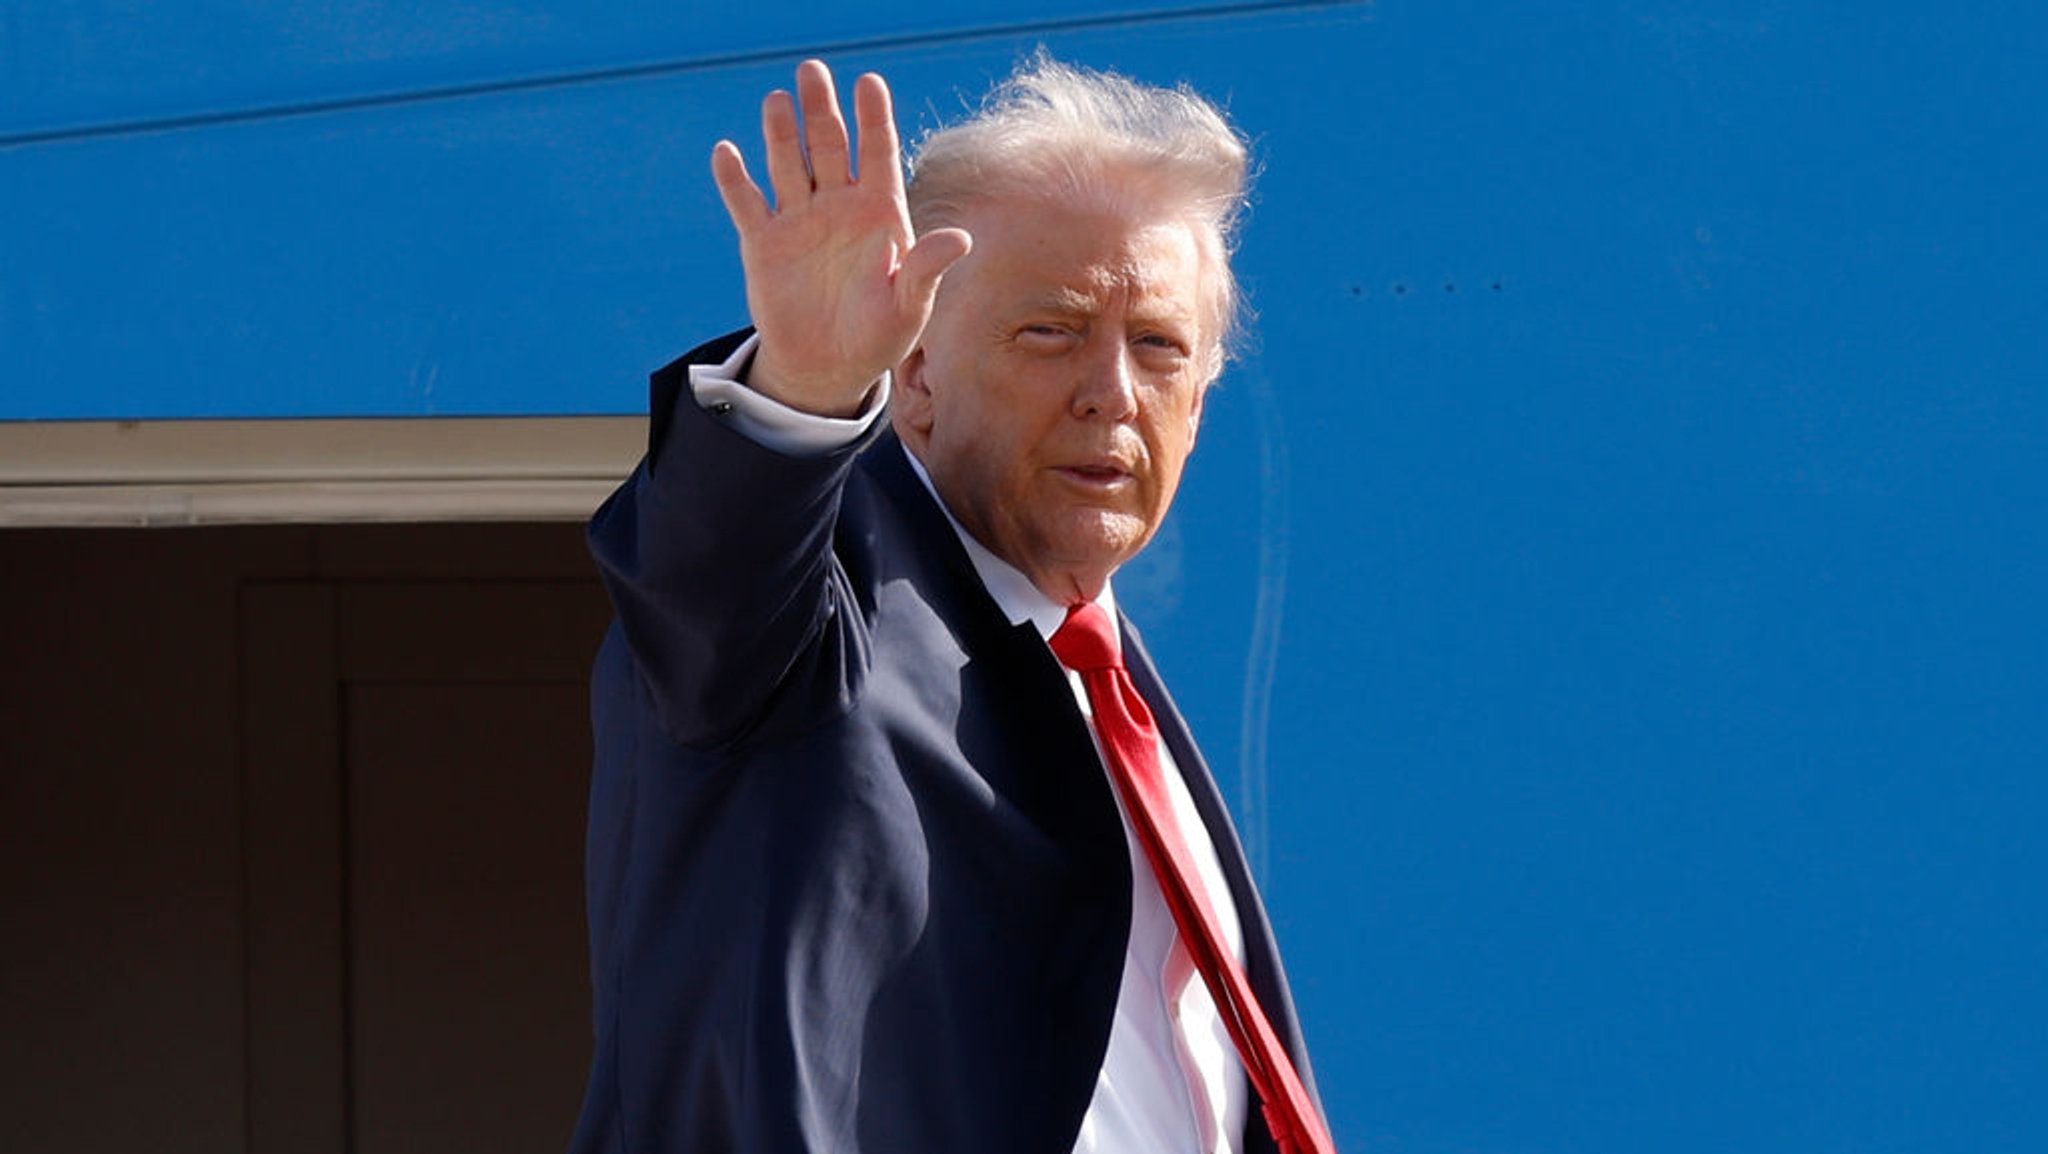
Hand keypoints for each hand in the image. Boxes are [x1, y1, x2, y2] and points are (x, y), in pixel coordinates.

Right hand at [711, 61, 972, 416]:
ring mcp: (800, 220)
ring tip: (778, 101)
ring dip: (781, 134)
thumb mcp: (909, 306)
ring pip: (788, 164)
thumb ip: (927, 268)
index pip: (879, 153)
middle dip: (821, 110)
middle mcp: (839, 206)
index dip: (875, 118)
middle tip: (812, 71)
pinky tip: (726, 152)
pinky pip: (746, 203)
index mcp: (880, 213)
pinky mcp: (763, 242)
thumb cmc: (879, 335)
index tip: (869, 82)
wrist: (829, 368)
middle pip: (830, 145)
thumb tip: (961, 239)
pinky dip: (734, 180)